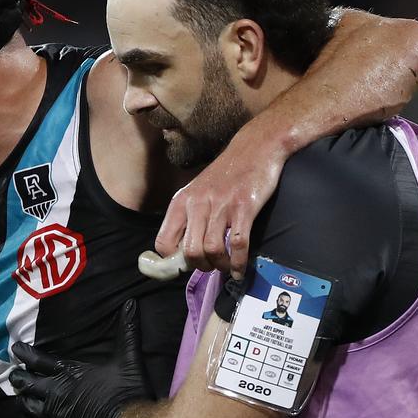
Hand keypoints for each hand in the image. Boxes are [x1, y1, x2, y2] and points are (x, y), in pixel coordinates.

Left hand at [9, 299, 150, 417]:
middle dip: (19, 379)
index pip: (39, 360)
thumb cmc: (127, 390)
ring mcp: (57, 415)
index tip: (14, 348)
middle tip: (13, 376)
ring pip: (31, 408)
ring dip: (26, 403)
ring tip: (22, 400)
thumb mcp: (128, 357)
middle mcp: (57, 392)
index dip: (25, 353)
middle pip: (29, 384)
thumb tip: (131, 303)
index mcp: (69, 372)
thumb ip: (127, 330)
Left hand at [155, 126, 284, 279]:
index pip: (163, 242)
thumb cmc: (224, 175)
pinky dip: (238, 262)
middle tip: (210, 266)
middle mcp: (197, 205)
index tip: (185, 266)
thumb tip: (183, 251)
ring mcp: (221, 206)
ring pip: (212, 250)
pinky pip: (238, 244)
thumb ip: (188, 217)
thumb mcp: (197, 192)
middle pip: (189, 251)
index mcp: (181, 202)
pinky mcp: (244, 208)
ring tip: (225, 267)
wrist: (254, 148)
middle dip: (200, 266)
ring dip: (220, 265)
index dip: (172, 261)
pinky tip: (240, 269)